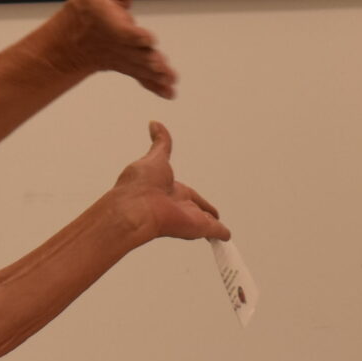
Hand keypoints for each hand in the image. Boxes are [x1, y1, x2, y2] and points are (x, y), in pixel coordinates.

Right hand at [46, 0, 177, 98]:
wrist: (72, 43)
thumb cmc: (88, 12)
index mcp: (112, 25)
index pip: (125, 32)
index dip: (136, 36)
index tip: (147, 40)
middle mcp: (120, 45)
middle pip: (137, 55)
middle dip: (150, 61)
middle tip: (164, 69)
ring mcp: (125, 59)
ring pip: (141, 69)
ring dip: (155, 76)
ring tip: (170, 81)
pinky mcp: (129, 67)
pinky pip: (142, 79)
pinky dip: (154, 86)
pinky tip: (169, 93)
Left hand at [108, 122, 227, 246]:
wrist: (136, 208)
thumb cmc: (139, 186)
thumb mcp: (154, 157)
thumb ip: (161, 143)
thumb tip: (155, 125)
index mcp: (169, 189)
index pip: (186, 193)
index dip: (193, 196)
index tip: (197, 199)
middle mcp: (178, 205)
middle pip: (195, 209)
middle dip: (203, 212)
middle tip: (211, 215)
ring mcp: (187, 218)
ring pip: (205, 222)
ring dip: (213, 225)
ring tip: (220, 228)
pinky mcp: (196, 227)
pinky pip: (214, 230)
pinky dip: (221, 233)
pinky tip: (226, 236)